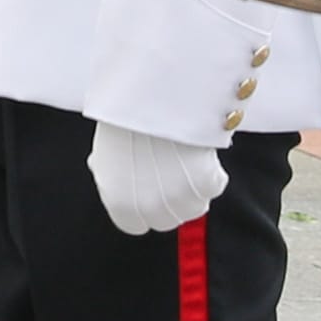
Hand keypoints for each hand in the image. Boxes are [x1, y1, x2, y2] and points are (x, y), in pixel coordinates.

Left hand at [92, 125, 225, 235]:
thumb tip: (107, 177)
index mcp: (120, 205)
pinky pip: (215, 185)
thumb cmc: (125, 119)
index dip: (142, 207)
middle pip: (167, 220)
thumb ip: (111, 177)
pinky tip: (199, 152)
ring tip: (183, 158)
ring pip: (195, 207)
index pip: (135, 225)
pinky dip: (211, 170)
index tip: (148, 188)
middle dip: (169, 199)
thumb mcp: (105, 153)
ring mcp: (180, 199)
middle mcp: (149, 208)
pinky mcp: (206, 184)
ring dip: (192, 188)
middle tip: (169, 170)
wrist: (151, 95)